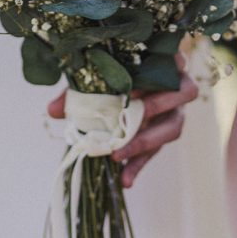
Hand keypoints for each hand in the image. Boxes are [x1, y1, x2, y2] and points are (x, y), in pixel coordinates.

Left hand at [47, 53, 198, 188]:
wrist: (122, 92)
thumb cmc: (111, 77)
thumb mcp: (95, 80)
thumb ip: (78, 92)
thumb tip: (53, 111)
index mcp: (163, 61)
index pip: (175, 58)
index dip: (166, 66)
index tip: (138, 79)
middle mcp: (177, 85)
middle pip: (184, 92)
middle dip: (157, 104)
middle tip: (130, 114)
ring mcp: (175, 111)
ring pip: (173, 126)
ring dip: (145, 141)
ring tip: (117, 154)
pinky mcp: (166, 133)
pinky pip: (157, 151)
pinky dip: (139, 165)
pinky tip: (124, 180)